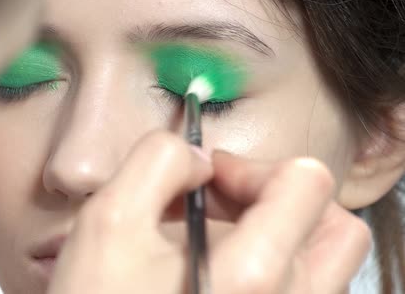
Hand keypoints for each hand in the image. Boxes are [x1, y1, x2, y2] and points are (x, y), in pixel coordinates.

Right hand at [47, 131, 371, 293]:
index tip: (213, 178)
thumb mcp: (107, 222)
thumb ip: (157, 163)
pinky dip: (266, 265)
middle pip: (332, 228)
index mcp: (251, 276)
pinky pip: (296, 291)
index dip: (255, 165)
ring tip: (213, 236)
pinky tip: (212, 267)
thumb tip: (198, 159)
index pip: (307, 183)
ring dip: (274, 231)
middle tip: (225, 202)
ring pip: (318, 264)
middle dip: (278, 198)